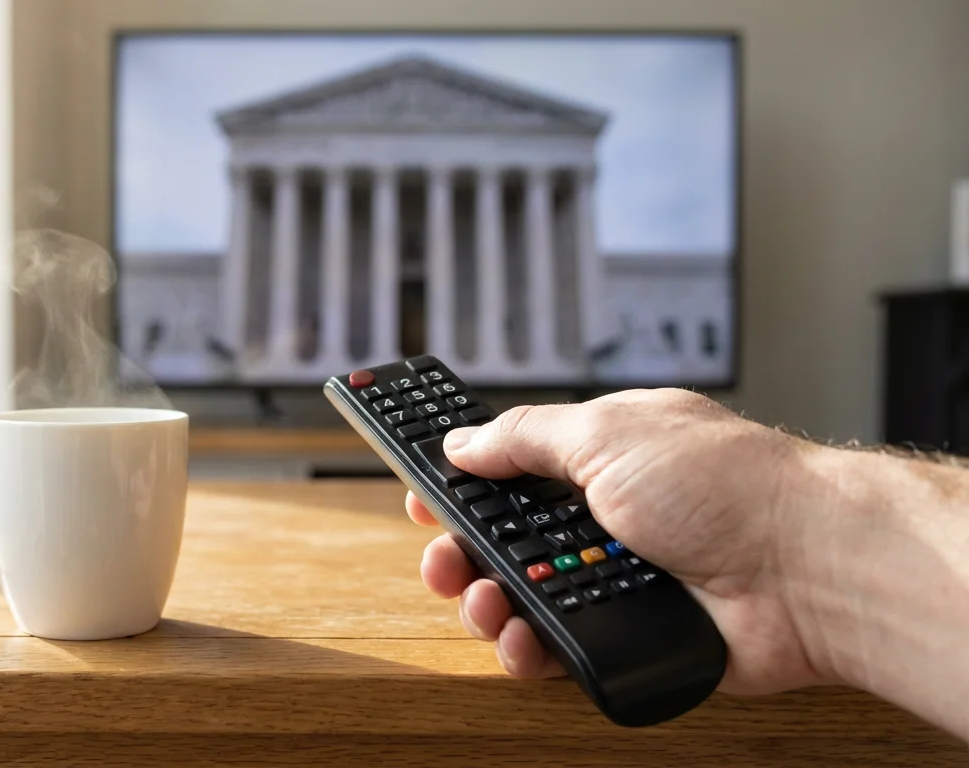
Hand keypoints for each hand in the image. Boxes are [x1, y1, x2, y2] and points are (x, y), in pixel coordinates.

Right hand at [408, 388, 835, 694]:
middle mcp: (607, 519)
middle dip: (462, 553)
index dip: (463, 485)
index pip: (512, 471)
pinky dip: (530, 650)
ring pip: (525, 600)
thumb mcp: (606, 432)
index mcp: (602, 458)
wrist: (805, 568)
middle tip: (443, 563)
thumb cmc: (728, 485)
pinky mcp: (630, 637)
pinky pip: (560, 649)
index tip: (422, 498)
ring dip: (490, 603)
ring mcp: (617, 579)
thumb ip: (525, 438)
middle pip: (507, 542)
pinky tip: (522, 642)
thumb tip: (464, 441)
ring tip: (486, 602)